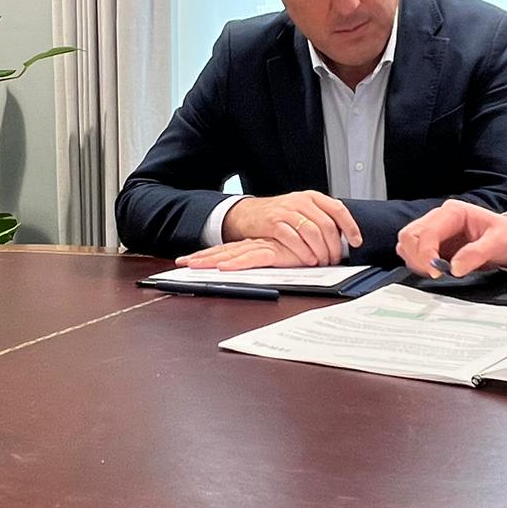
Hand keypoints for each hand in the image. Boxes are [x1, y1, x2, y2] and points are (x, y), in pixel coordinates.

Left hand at [176, 238, 307, 270]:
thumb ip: (268, 258)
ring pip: (232, 254)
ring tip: (192, 266)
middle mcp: (255, 244)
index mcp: (255, 244)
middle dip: (202, 258)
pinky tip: (223, 268)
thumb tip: (256, 264)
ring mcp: (263, 247)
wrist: (325, 239)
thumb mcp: (282, 255)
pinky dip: (237, 264)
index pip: (226, 250)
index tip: (187, 261)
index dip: (207, 255)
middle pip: (223, 251)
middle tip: (181, 264)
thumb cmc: (305, 248)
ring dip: (211, 261)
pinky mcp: (275, 252)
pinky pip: (252, 258)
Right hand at [223, 191, 360, 266]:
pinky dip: (304, 252)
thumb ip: (320, 218)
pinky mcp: (273, 223)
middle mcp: (300, 201)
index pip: (338, 209)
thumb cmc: (278, 215)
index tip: (356, 241)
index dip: (350, 226)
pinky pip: (293, 239)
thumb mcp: (302, 209)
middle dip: (334, 246)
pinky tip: (308, 260)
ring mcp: (286, 211)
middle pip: (326, 225)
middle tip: (335, 259)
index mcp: (312, 197)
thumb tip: (344, 236)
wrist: (248, 214)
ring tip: (322, 261)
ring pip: (312, 232)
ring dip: (321, 251)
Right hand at [396, 200, 506, 276]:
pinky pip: (413, 254)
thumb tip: (454, 268)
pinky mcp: (432, 245)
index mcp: (453, 212)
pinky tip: (436, 271)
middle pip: (408, 235)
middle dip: (416, 257)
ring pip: (406, 244)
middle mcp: (438, 218)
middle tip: (434, 274)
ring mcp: (433, 231)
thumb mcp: (500, 242)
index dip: (426, 253)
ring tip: (437, 272)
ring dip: (415, 261)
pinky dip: (418, 264)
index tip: (436, 272)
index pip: (427, 231)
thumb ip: (477, 253)